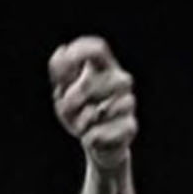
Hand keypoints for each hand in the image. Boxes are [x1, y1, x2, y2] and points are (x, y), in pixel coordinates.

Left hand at [49, 37, 136, 169]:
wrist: (98, 144)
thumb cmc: (81, 113)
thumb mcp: (64, 93)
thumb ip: (61, 73)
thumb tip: (62, 50)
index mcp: (104, 69)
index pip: (97, 49)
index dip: (79, 53)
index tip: (65, 67)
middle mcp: (121, 82)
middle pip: (91, 81)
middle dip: (72, 98)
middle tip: (66, 109)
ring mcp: (128, 103)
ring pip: (97, 110)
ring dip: (81, 121)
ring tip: (82, 125)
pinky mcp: (130, 127)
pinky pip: (101, 132)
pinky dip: (90, 137)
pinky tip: (92, 137)